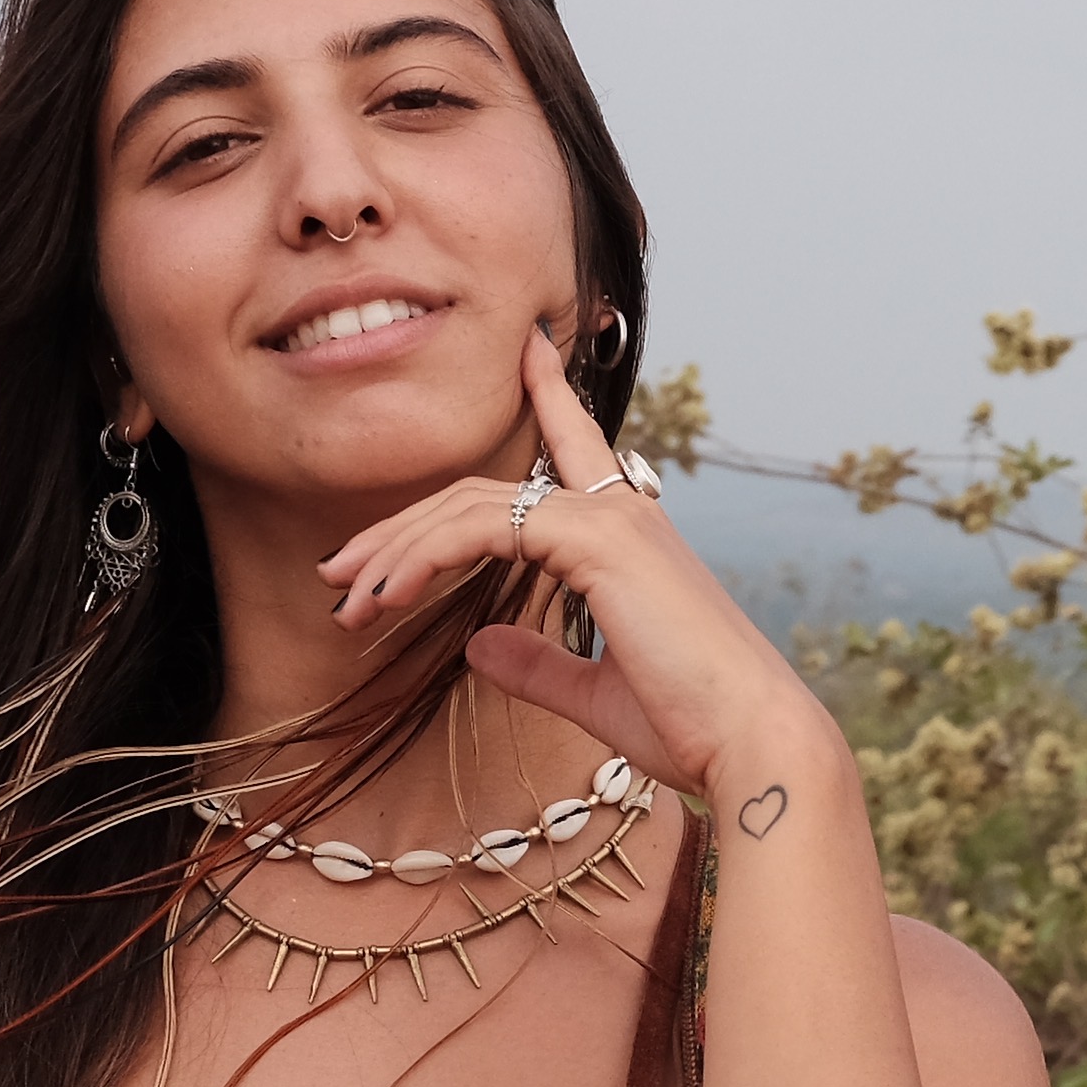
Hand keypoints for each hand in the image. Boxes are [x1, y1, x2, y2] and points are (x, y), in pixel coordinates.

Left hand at [313, 323, 836, 798]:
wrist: (748, 741)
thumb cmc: (690, 724)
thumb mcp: (595, 694)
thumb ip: (535, 663)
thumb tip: (477, 644)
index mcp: (630, 535)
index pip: (575, 446)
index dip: (549, 394)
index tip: (530, 345)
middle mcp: (621, 511)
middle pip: (483, 491)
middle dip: (404, 525)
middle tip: (339, 569)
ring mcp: (610, 519)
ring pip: (471, 504)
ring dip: (396, 549)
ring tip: (346, 597)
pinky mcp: (596, 540)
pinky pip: (484, 528)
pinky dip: (424, 557)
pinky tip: (387, 593)